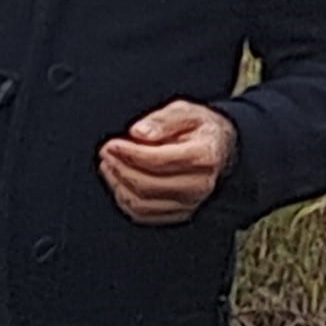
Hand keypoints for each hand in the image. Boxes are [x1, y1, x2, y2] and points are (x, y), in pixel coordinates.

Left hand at [99, 99, 235, 224]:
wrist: (219, 148)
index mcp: (205, 155)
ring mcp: (191, 203)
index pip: (160, 160)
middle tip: (107, 152)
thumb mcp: (185, 111)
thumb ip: (162, 120)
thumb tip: (139, 132)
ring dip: (119, 185)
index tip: (113, 144)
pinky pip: (144, 215)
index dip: (131, 154)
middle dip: (121, 168)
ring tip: (109, 165)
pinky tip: (117, 182)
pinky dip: (124, 200)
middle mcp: (201, 184)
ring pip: (143, 203)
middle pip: (149, 185)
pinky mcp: (179, 213)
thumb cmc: (200, 128)